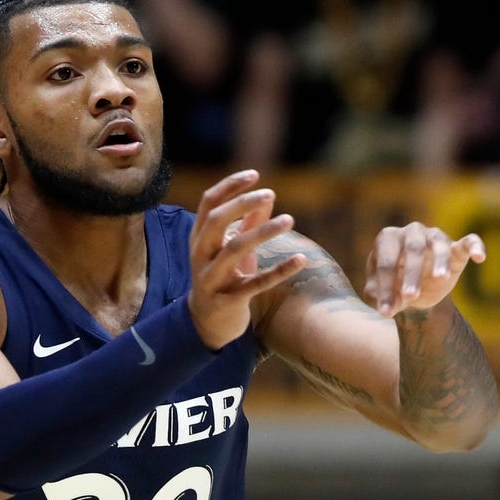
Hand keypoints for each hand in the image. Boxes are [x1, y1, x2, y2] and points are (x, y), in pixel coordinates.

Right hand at [186, 170, 305, 349]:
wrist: (207, 325)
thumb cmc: (224, 279)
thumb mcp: (233, 250)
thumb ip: (247, 224)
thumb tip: (268, 197)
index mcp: (199, 238)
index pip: (209, 202)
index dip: (230, 186)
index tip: (255, 174)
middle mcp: (200, 255)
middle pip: (216, 221)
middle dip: (242, 204)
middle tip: (270, 193)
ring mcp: (211, 279)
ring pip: (235, 250)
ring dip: (263, 232)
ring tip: (290, 219)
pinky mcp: (227, 301)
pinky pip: (255, 284)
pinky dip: (279, 272)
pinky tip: (301, 260)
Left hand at [363, 223, 485, 316]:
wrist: (413, 292)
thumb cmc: (392, 287)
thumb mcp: (381, 297)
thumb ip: (381, 300)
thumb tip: (387, 309)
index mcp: (388, 238)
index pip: (386, 261)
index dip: (386, 286)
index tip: (386, 311)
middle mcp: (412, 232)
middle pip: (413, 249)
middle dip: (412, 274)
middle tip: (410, 297)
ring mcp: (435, 237)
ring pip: (439, 245)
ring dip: (439, 262)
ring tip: (440, 279)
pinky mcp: (457, 248)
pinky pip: (469, 242)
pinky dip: (475, 246)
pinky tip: (479, 257)